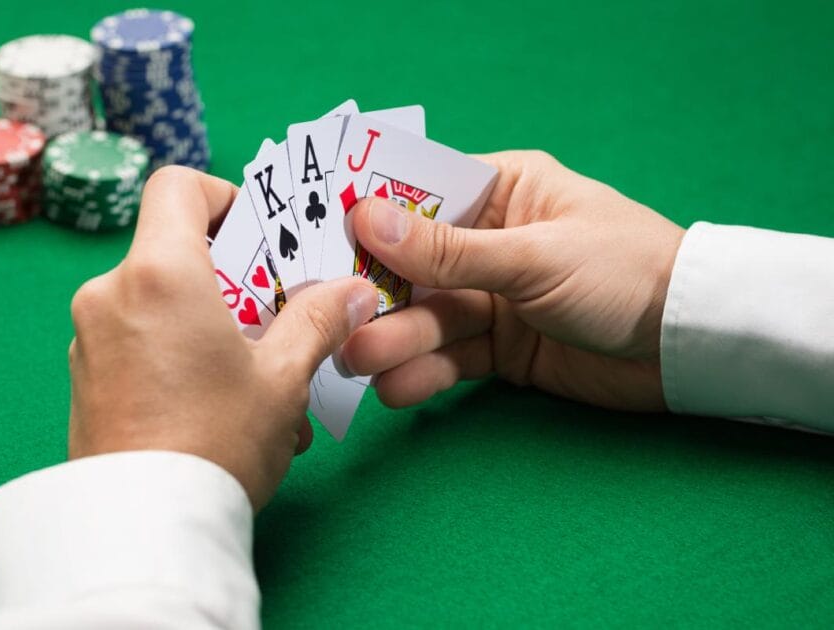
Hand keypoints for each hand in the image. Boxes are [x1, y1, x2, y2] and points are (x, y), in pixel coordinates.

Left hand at [67, 166, 376, 510]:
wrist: (141, 532)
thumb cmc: (215, 443)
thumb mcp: (282, 377)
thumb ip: (317, 321)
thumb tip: (355, 292)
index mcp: (158, 273)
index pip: (177, 186)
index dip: (223, 196)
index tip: (259, 238)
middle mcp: (111, 293)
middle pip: (176, 252)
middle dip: (233, 283)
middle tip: (275, 323)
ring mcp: (91, 337)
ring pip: (162, 306)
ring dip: (213, 331)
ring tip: (260, 389)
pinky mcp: (85, 378)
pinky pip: (140, 345)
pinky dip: (181, 360)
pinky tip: (221, 413)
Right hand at [340, 151, 684, 411]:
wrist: (690, 348)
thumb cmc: (624, 272)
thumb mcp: (534, 256)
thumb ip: (450, 250)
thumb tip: (367, 218)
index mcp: (502, 191)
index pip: (420, 197)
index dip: (370, 219)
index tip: (320, 240)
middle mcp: (489, 241)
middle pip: (413, 265)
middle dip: (376, 293)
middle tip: (335, 319)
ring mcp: (493, 298)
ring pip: (428, 317)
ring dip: (394, 339)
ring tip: (361, 363)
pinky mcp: (500, 349)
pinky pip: (451, 358)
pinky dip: (424, 373)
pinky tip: (397, 389)